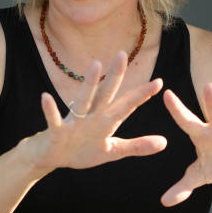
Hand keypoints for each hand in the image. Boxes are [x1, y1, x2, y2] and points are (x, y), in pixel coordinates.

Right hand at [29, 51, 166, 172]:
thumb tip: (165, 142)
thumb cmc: (81, 151)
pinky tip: (46, 97)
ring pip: (83, 100)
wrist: (50, 158)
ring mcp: (73, 122)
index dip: (141, 95)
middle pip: (105, 94)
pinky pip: (54, 119)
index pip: (125, 105)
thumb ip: (136, 146)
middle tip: (123, 54)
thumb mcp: (112, 152)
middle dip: (115, 76)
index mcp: (105, 121)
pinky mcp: (57, 131)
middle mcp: (90, 116)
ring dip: (88, 83)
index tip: (159, 82)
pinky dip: (50, 109)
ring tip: (95, 63)